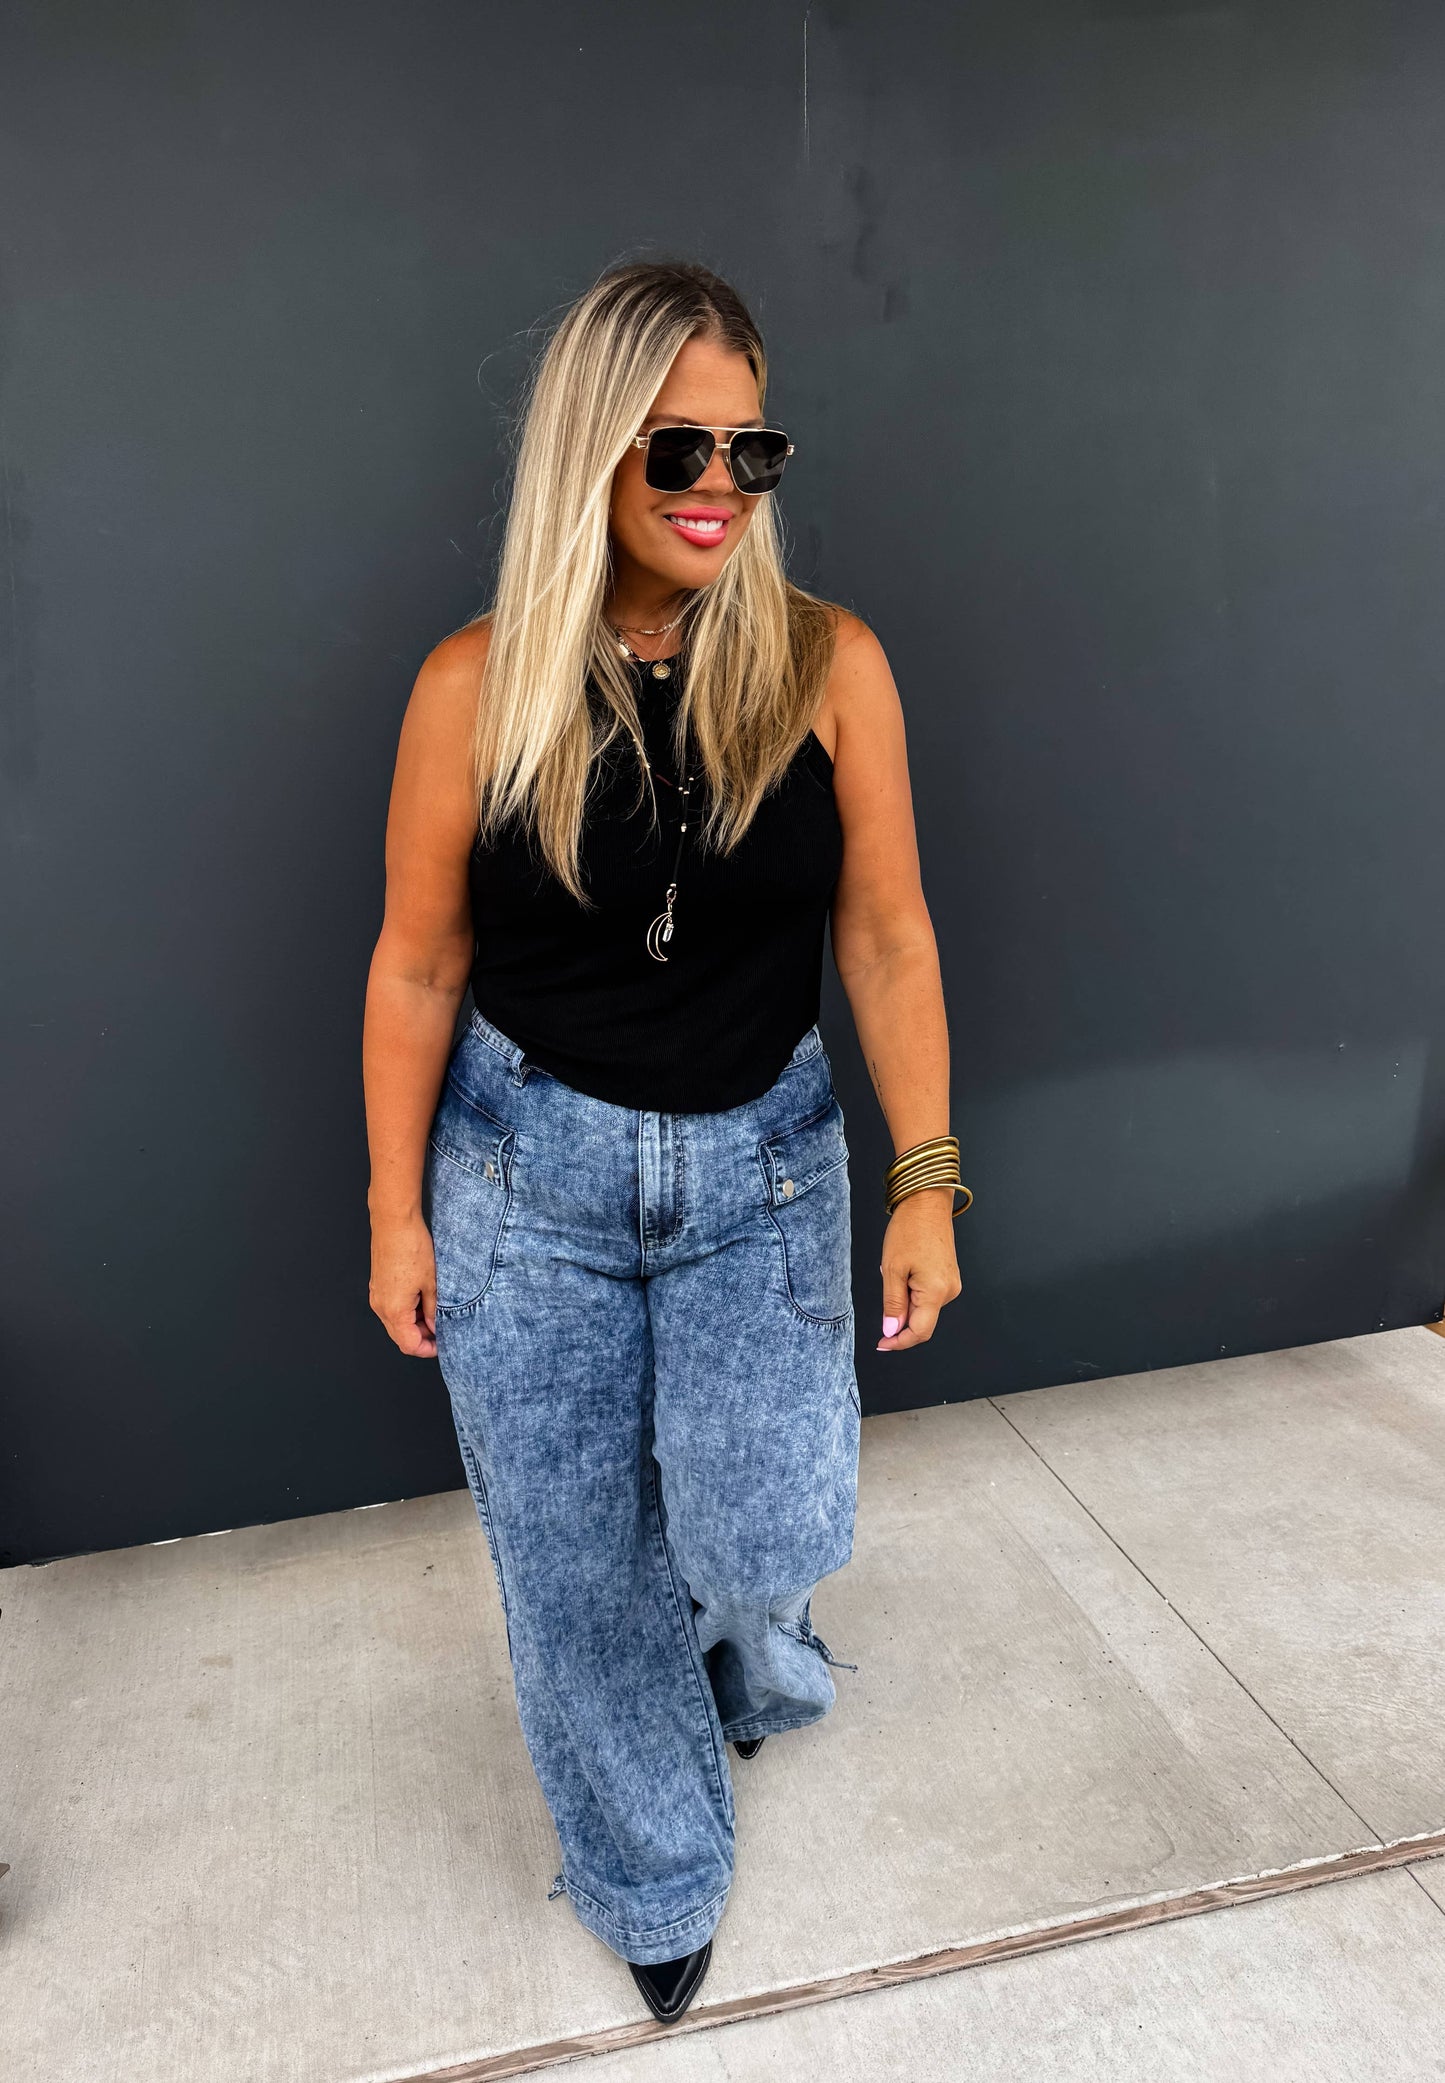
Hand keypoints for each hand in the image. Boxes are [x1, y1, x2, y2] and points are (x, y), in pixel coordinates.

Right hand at [370, 1215, 438, 1357]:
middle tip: (442, 1329)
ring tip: (436, 1311)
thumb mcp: (432, 1282)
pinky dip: (408, 1310)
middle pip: (401, 1336)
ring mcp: (377, 1295)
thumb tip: (435, 1326)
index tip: (442, 1345)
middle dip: (422, 1337)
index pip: (409, 1345)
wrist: (394, 1221)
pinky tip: (423, 1299)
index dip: (427, 1349)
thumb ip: (434, 1310)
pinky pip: (392, 1308)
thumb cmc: (411, 1247)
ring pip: (396, 1322)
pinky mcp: (378, 1285)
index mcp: (394, 1310)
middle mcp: (380, 1306)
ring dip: (415, 1323)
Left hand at [877, 1189, 962, 1350]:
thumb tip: (892, 1330)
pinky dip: (912, 1293)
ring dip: (906, 1302)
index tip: (881, 1344)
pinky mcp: (948, 1277)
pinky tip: (905, 1271)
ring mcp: (951, 1284)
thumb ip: (893, 1304)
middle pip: (922, 1321)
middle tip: (885, 1294)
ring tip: (896, 1272)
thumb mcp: (892, 1269)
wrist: (927, 1202)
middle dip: (900, 1318)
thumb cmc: (910, 1229)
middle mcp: (949, 1291)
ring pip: (924, 1308)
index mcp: (936, 1292)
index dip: (899, 1342)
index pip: (920, 1332)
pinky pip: (929, 1296)